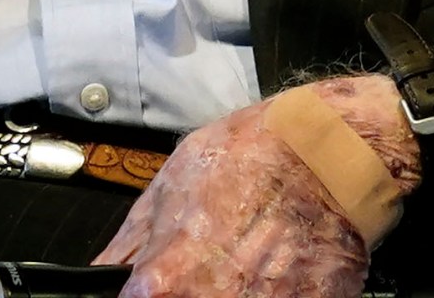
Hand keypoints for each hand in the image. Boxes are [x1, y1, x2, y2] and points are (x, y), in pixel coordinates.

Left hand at [95, 75, 418, 297]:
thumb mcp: (170, 181)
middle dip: (192, 290)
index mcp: (163, 282)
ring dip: (231, 291)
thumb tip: (101, 273)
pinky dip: (271, 292)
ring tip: (246, 260)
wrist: (332, 150)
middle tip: (207, 263)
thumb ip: (130, 242)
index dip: (142, 295)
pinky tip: (275, 267)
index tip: (152, 284)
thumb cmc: (253, 155)